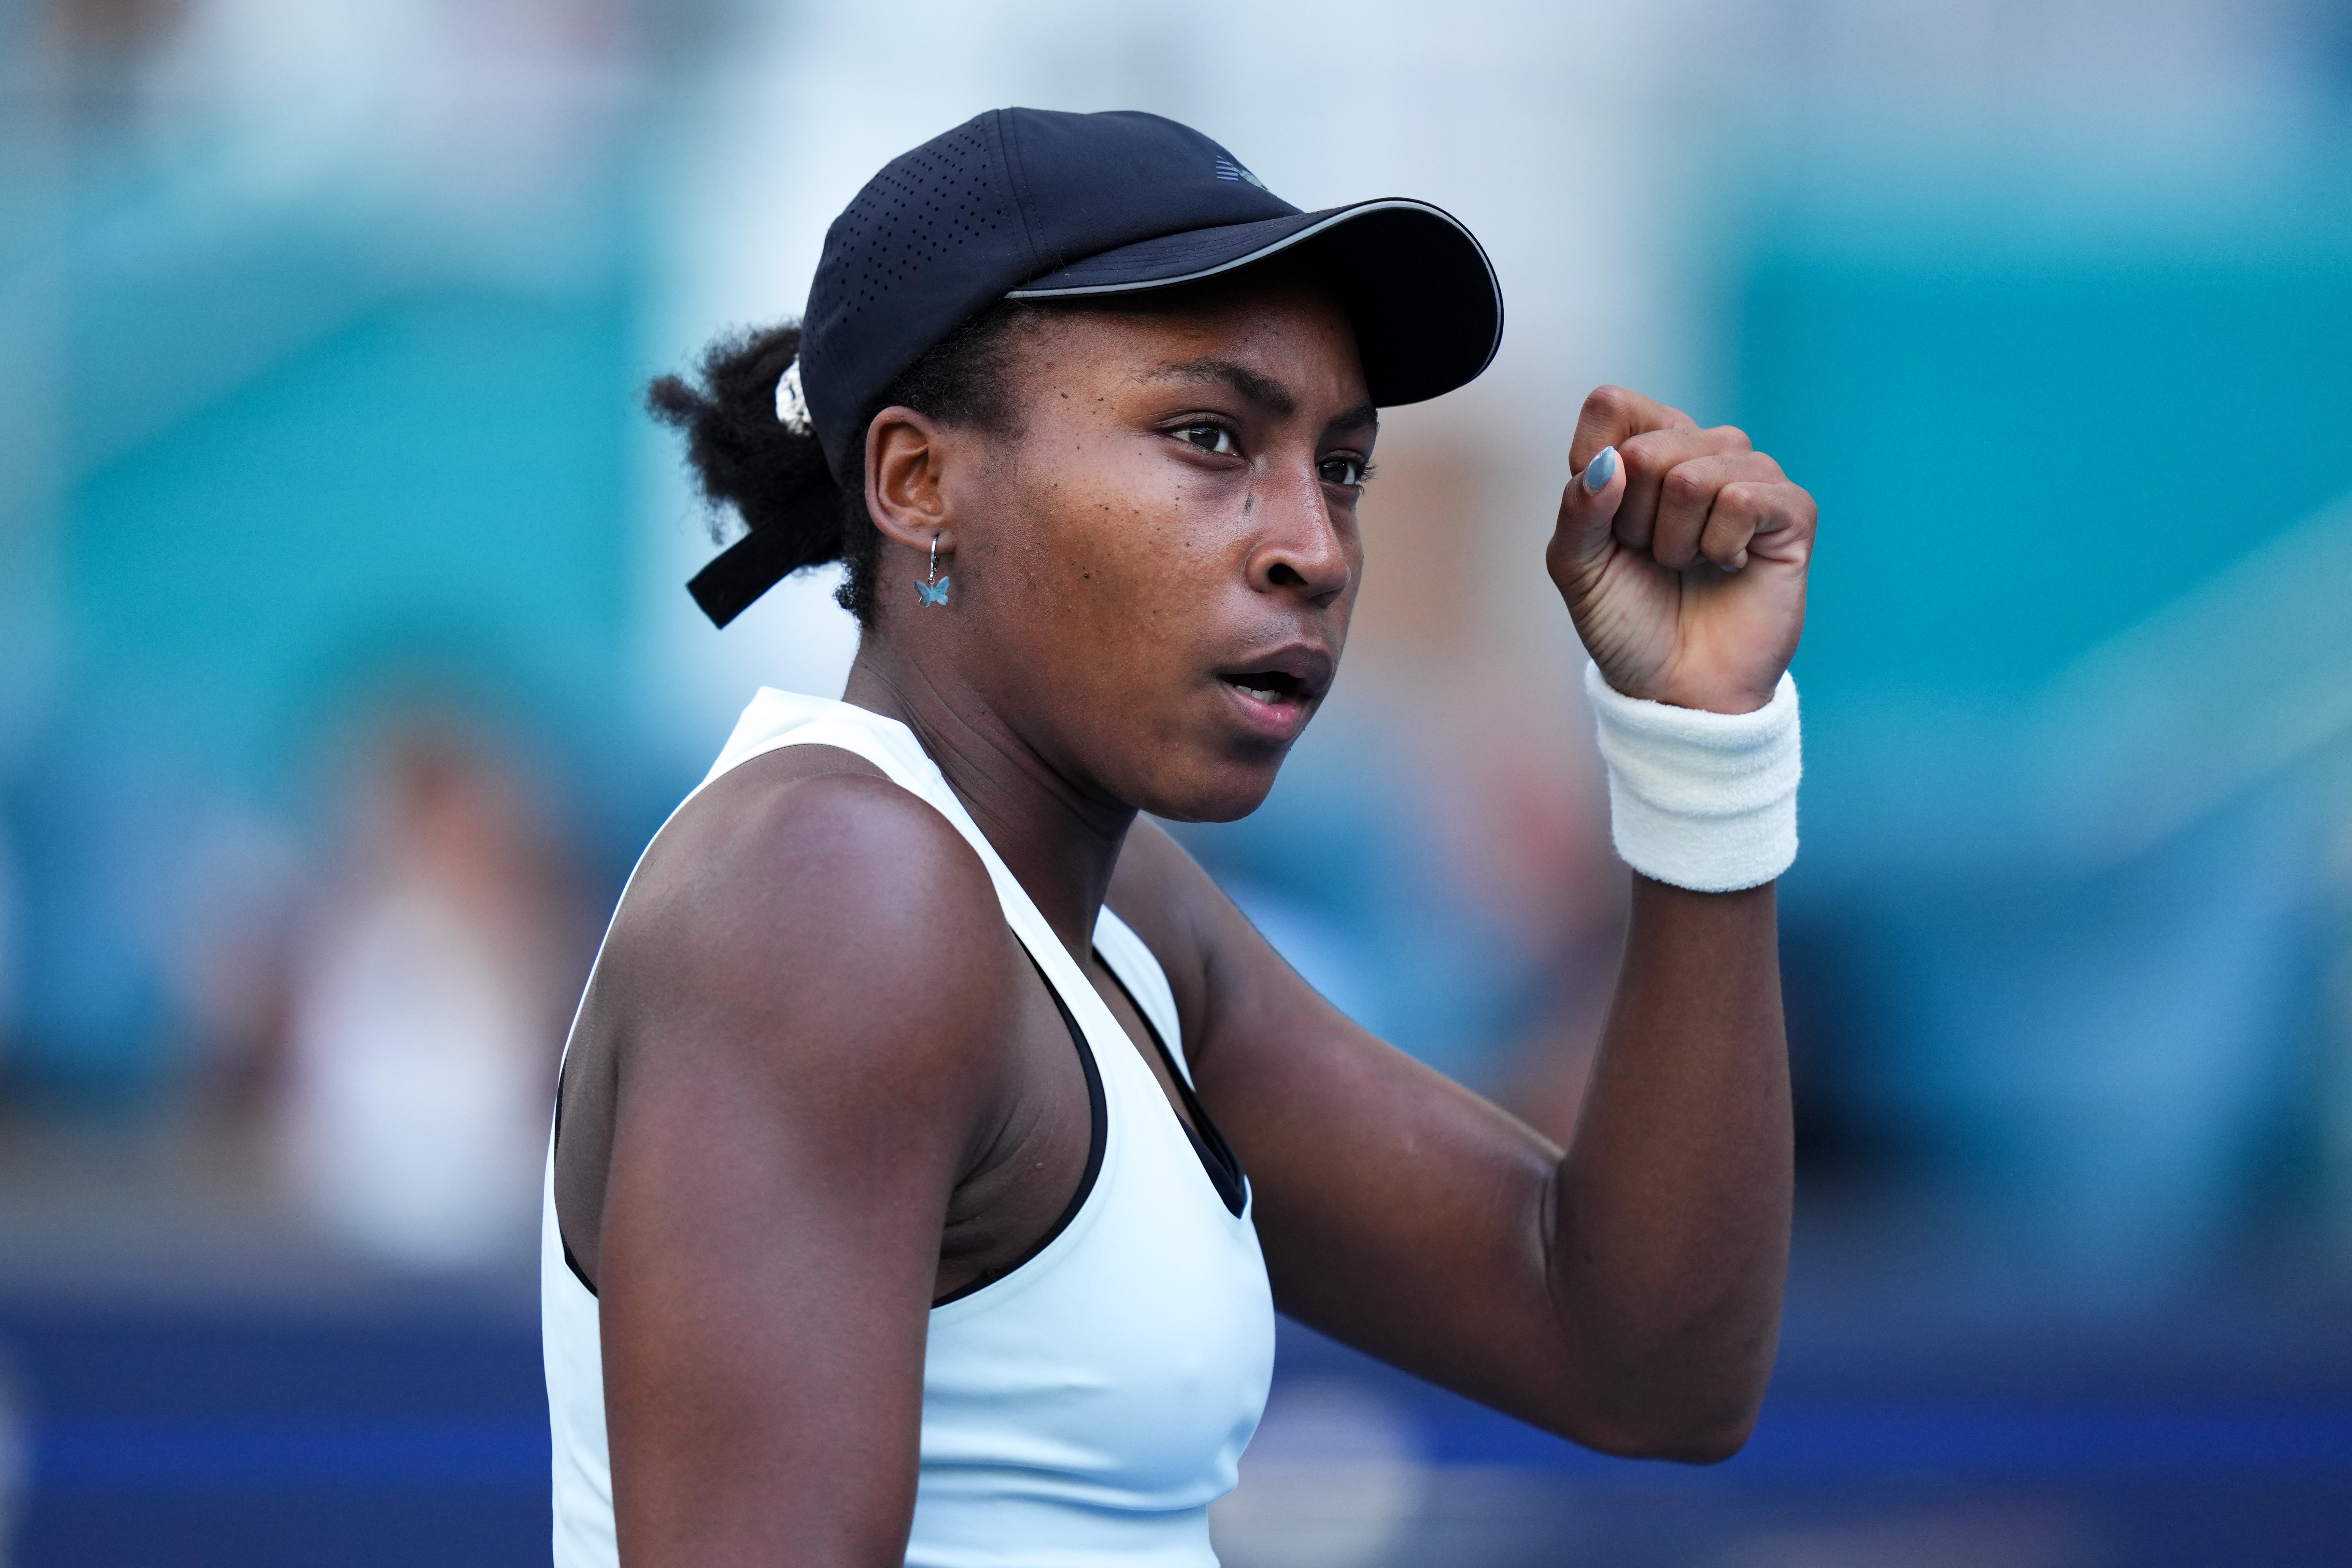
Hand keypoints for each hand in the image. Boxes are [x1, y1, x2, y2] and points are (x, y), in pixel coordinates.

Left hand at [1545, 386, 1814, 714]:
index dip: (1596, 470)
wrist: (1674, 685)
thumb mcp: (1577, 569)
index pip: (1612, 406)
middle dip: (1633, 522)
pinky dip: (1720, 546)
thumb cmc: (1627, 622)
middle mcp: (1700, 451)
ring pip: (1693, 476)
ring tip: (1689, 564)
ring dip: (1675, 541)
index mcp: (1644, 451)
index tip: (1608, 524)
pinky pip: (1744, 499)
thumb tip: (1607, 463)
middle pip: (1647, 446)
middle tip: (1652, 557)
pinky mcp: (1791, 510)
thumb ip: (1578, 510)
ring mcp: (1750, 475)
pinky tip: (1728, 566)